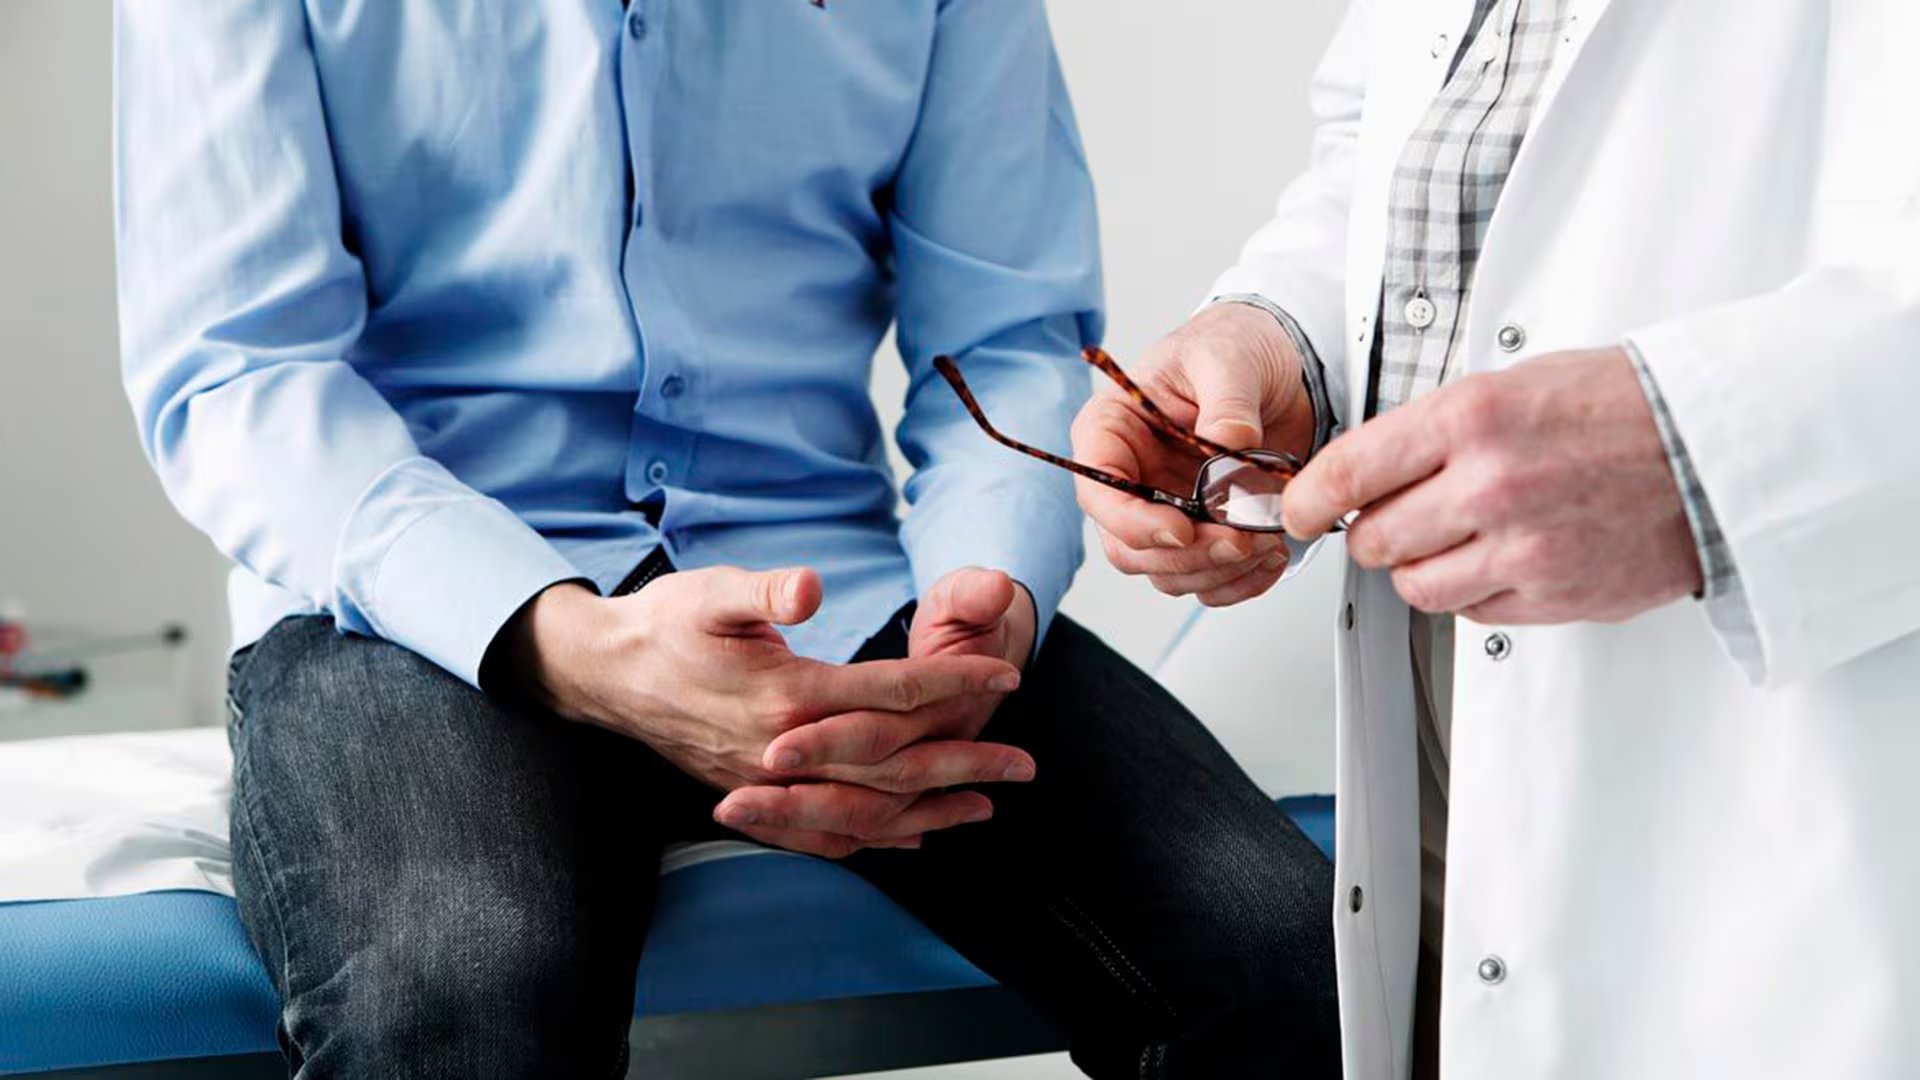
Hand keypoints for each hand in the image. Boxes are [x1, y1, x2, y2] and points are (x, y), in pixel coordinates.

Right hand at [504, 567, 1031, 857]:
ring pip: (866, 809)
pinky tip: (910, 837)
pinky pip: (822, 833)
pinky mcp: (753, 799)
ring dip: (932, 810)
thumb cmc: (665, 623)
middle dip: (966, 762)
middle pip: (894, 764)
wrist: (604, 673)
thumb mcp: (712, 589)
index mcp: (786, 694)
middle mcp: (783, 750)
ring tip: (988, 806)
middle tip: (1027, 763)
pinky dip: (873, 839)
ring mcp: (769, 783)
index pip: (891, 694)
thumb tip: (810, 585)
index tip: (1007, 674)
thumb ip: (766, 588)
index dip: (954, 684)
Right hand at [1069, 302, 1315, 605]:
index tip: (1182, 529)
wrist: (1280, 364)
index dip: (1133, 522)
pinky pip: (1207, 578)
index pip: (1098, 492)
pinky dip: (1241, 580)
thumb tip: (1230, 453)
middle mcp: (1131, 478)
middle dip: (1188, 554)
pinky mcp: (1203, 532)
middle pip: (1131, 547)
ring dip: (1218, 571)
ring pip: (1168, 571)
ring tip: (1267, 542)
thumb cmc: (1231, 347)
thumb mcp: (1228, 360)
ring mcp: (1166, 509)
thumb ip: (1227, 406)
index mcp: (1113, 431)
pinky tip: (1270, 557)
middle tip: (1240, 540)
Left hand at [1282, 347, 1703, 623]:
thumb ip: (1435, 428)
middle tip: (1392, 519)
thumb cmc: (1620, 408)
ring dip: (1419, 568)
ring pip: (1415, 586)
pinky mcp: (1551, 596)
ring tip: (1454, 538)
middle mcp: (1490, 485)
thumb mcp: (1513, 384)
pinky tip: (1502, 557)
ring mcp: (1522, 548)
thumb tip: (1367, 469)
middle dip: (1372, 533)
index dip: (1309, 499)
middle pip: (1374, 539)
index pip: (1349, 472)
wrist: (1713, 449)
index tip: (1299, 510)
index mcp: (1472, 418)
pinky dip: (1473, 593)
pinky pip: (1471, 613)